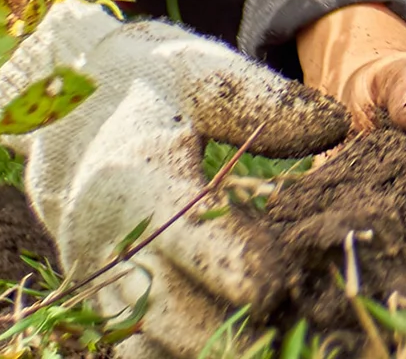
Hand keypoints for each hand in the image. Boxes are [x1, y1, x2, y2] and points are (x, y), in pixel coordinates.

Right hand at [0, 0, 347, 357]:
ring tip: (272, 347)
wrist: (70, 107)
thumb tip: (336, 125)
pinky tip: (229, 348)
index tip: (284, 283)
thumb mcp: (205, 74)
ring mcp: (96, 278)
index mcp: (137, 175)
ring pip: (149, 345)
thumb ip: (267, 102)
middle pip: (167, 310)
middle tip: (293, 331)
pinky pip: (135, 350)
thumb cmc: (152, 85)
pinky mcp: (98, 301)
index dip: (235, 263)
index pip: (185, 231)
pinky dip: (177, 355)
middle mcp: (108, 238)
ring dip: (207, 350)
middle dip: (229, 330)